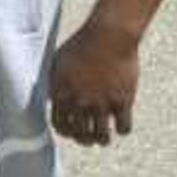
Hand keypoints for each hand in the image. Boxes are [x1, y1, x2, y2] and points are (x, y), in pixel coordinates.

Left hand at [47, 17, 140, 143]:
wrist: (108, 37)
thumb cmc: (81, 46)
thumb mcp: (58, 64)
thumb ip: (54, 85)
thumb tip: (52, 100)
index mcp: (62, 94)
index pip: (60, 125)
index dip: (66, 132)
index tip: (72, 132)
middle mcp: (80, 103)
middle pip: (80, 134)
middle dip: (84, 140)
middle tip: (89, 139)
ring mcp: (102, 103)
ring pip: (102, 136)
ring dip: (102, 140)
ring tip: (104, 139)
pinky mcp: (123, 101)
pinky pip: (124, 127)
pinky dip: (122, 130)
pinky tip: (121, 126)